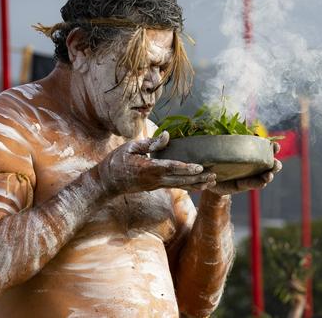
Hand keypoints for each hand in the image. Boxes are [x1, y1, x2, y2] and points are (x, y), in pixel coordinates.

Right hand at [97, 131, 216, 195]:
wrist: (107, 182)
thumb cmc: (117, 161)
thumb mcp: (131, 147)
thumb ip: (151, 143)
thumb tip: (168, 136)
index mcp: (148, 168)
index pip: (170, 168)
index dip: (186, 168)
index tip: (200, 167)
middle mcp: (154, 179)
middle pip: (180, 180)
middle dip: (198, 178)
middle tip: (214, 175)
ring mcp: (155, 185)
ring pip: (180, 186)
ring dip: (196, 184)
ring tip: (212, 182)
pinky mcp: (155, 187)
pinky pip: (174, 186)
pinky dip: (188, 186)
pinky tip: (198, 185)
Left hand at [207, 142, 282, 195]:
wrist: (207, 174)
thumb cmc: (216, 156)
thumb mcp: (220, 146)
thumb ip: (224, 139)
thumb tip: (223, 126)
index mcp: (251, 153)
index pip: (265, 149)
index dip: (273, 147)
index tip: (276, 146)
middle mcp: (254, 164)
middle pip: (270, 164)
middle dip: (275, 164)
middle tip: (275, 164)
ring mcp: (250, 176)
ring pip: (265, 176)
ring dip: (269, 176)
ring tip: (268, 176)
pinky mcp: (244, 185)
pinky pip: (253, 184)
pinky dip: (257, 183)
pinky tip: (262, 183)